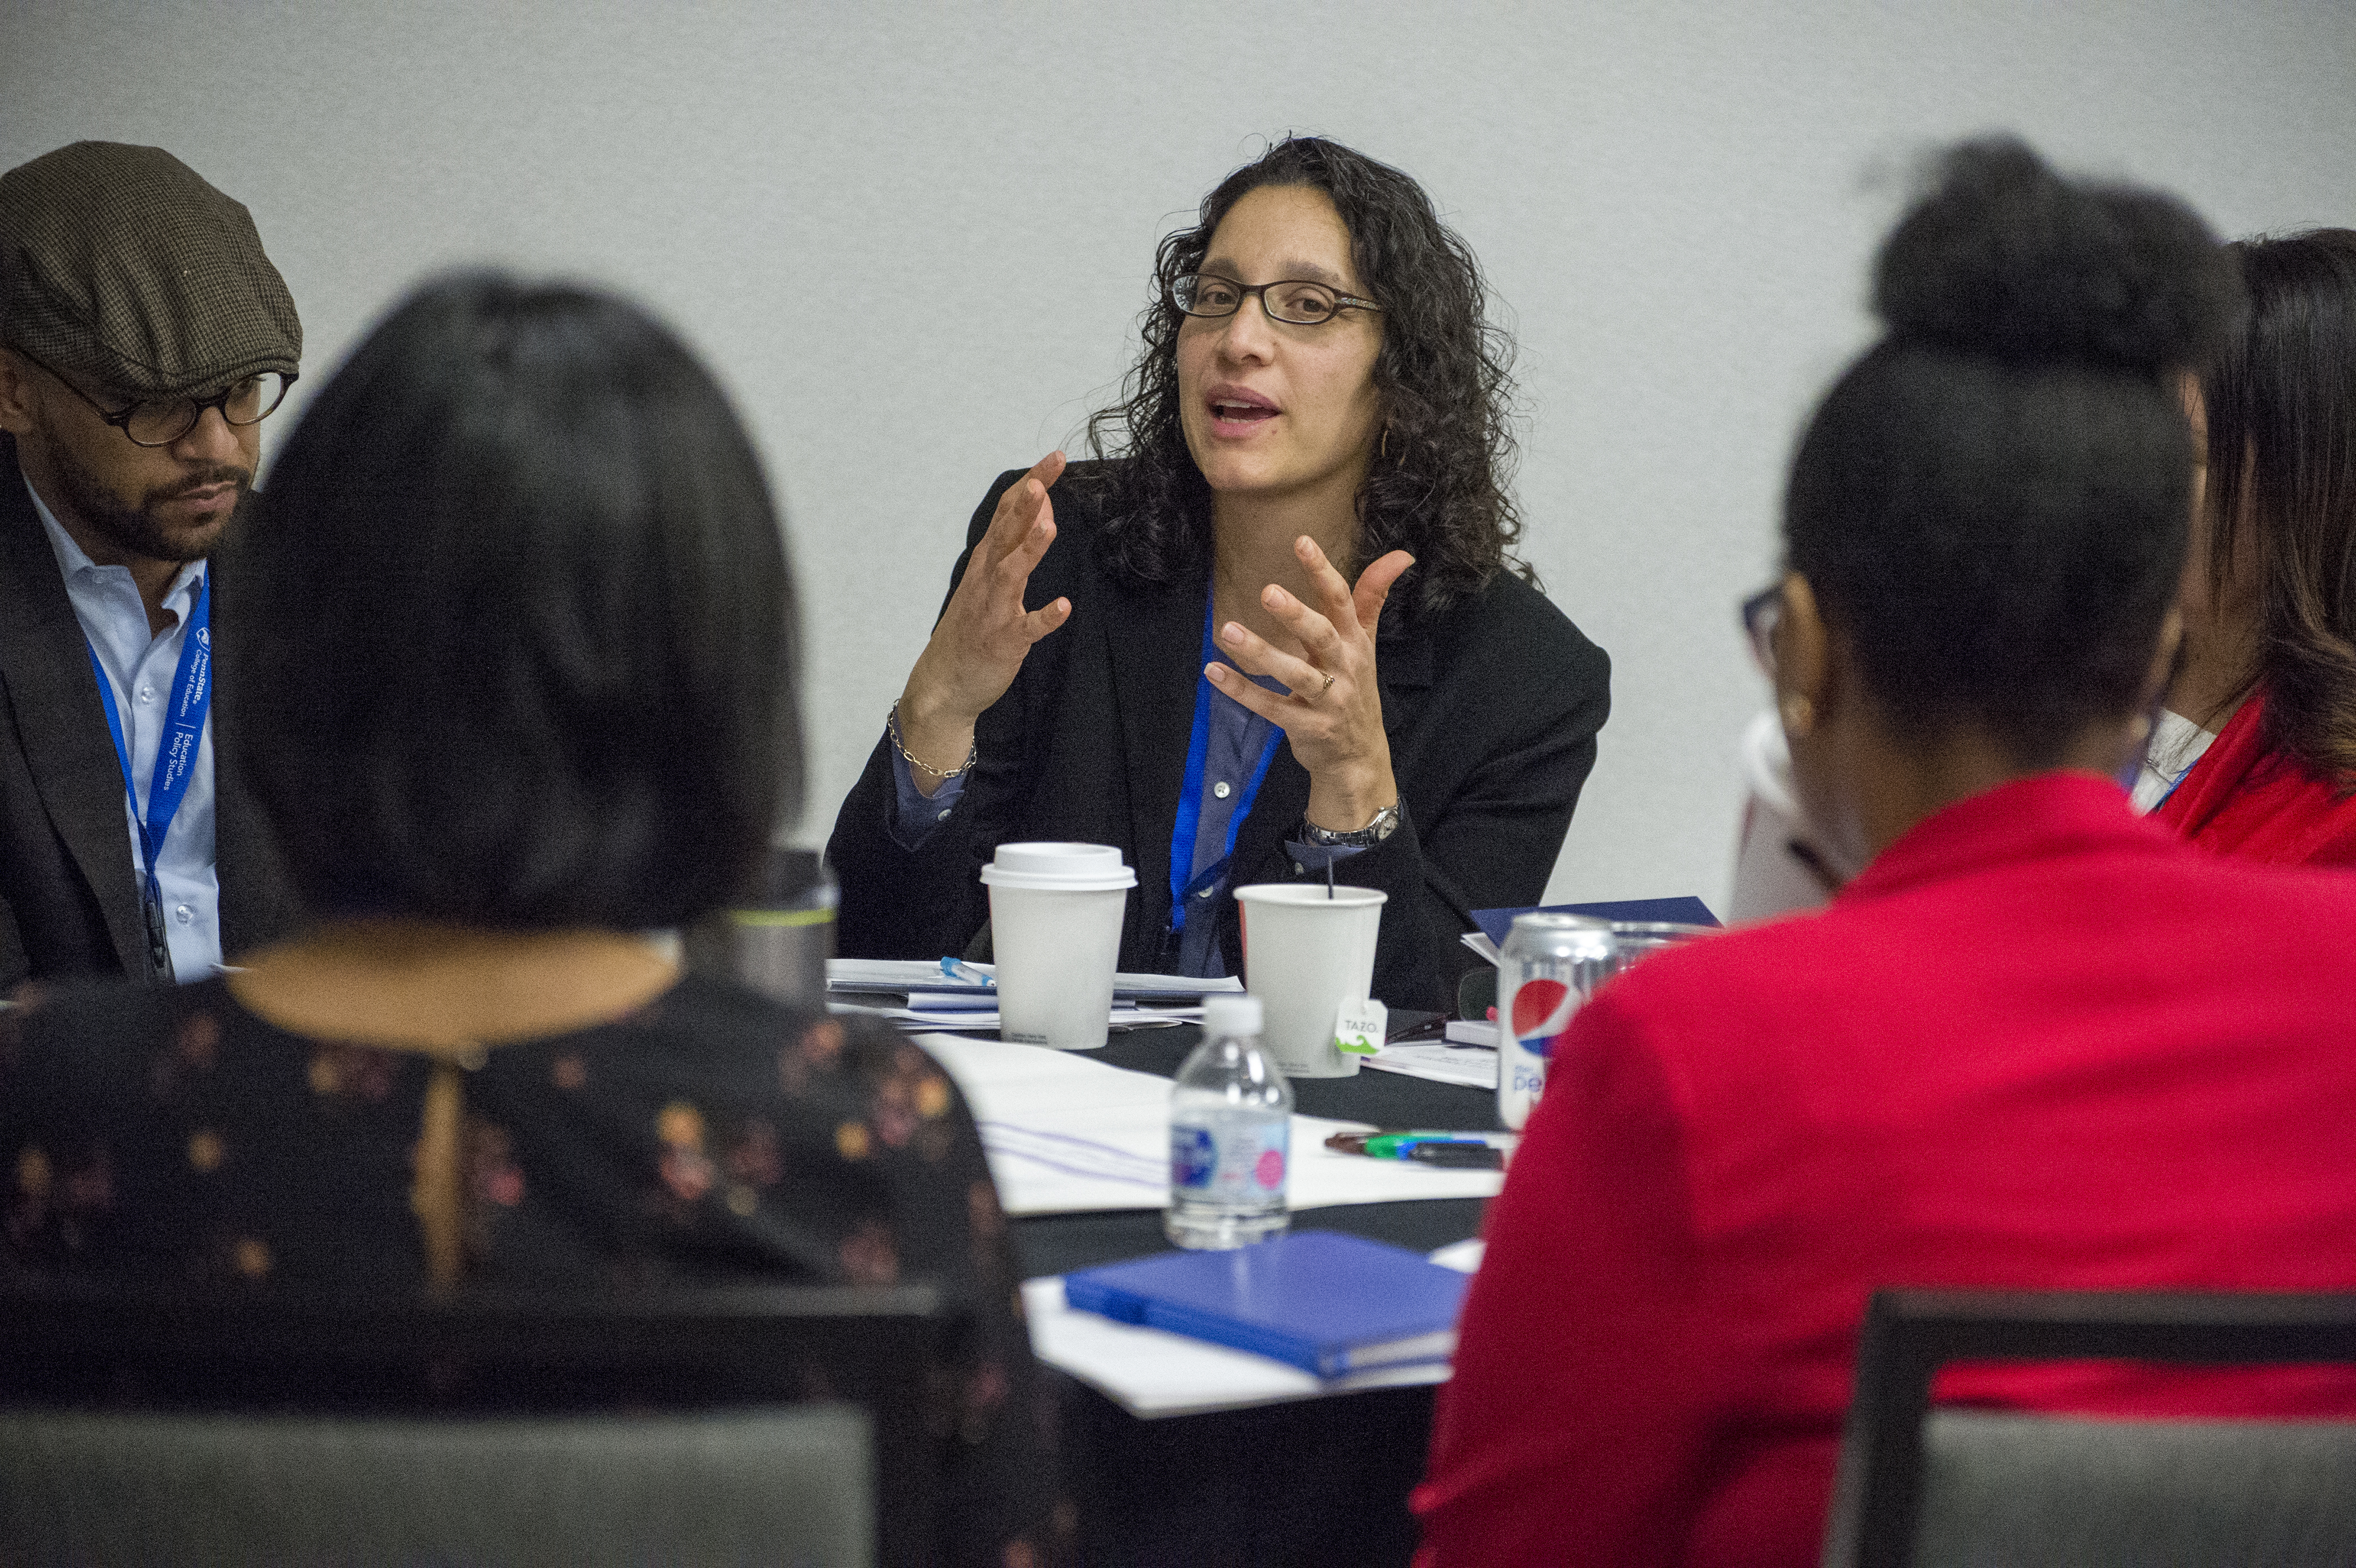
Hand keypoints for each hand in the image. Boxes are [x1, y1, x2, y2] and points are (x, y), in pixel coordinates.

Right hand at [897, 453, 1072, 790]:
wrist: (945, 682)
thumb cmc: (973, 625)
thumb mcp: (991, 576)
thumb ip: (1017, 540)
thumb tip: (1043, 504)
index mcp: (986, 560)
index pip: (1008, 511)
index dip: (1031, 484)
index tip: (1054, 458)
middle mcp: (987, 578)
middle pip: (1007, 532)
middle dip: (1025, 504)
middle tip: (1042, 477)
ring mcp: (994, 609)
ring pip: (1012, 572)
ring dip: (1029, 550)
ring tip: (1048, 526)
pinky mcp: (1005, 641)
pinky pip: (1026, 627)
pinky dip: (1044, 616)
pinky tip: (1063, 607)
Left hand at [1207, 536, 1413, 831]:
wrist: (1358, 756)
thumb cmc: (1355, 690)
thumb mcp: (1366, 644)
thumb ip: (1373, 597)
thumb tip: (1401, 555)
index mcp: (1356, 643)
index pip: (1342, 601)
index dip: (1323, 572)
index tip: (1301, 542)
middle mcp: (1345, 669)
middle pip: (1322, 637)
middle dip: (1297, 615)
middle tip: (1267, 592)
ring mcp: (1326, 700)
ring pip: (1294, 674)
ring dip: (1261, 652)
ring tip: (1229, 631)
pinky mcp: (1305, 726)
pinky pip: (1270, 707)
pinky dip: (1242, 690)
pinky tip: (1214, 672)